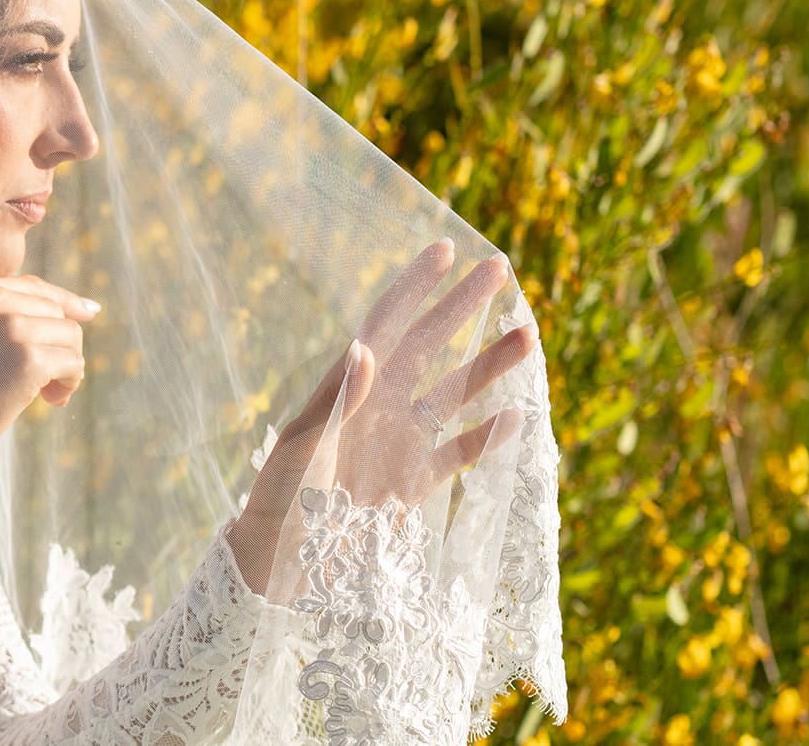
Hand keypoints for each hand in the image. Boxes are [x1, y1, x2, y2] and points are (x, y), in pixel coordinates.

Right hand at [0, 272, 100, 465]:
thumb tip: (89, 308)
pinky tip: (52, 400)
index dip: (61, 306)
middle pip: (55, 310)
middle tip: (46, 380)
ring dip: (66, 364)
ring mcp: (12, 326)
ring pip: (70, 334)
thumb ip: (7, 311)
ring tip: (48, 392)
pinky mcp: (30, 359)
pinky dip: (70, 382)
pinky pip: (73, 362)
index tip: (87, 315)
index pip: (33, 287)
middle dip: (57, 343)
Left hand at [228, 239, 534, 596]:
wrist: (281, 560)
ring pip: (454, 392)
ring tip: (527, 333)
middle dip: (462, 305)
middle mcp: (380, 403)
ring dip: (489, 364)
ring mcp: (399, 441)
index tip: (444, 248)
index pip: (388, 322)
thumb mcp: (303, 444)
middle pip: (430, 343)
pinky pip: (456, 453)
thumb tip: (366, 346)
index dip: (415, 286)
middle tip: (499, 266)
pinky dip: (484, 438)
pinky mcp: (412, 482)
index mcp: (350, 385)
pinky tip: (515, 416)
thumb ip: (338, 399)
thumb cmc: (281, 495)